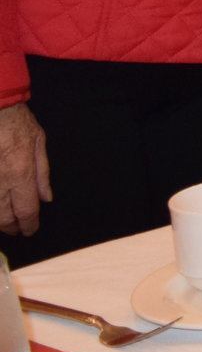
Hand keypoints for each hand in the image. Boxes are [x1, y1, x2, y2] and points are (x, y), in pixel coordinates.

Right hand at [0, 104, 49, 237]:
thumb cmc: (16, 121)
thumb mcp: (38, 142)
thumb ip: (42, 173)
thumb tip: (46, 198)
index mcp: (20, 172)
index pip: (26, 209)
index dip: (29, 224)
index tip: (30, 230)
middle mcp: (0, 180)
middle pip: (4, 216)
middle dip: (11, 227)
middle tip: (17, 230)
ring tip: (4, 223)